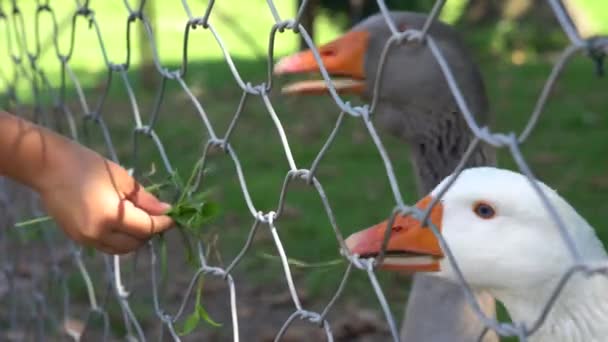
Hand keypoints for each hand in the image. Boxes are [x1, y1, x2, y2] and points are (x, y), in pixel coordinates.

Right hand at [38, 141, 173, 253]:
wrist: (47, 166)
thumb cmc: (87, 165)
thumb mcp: (122, 179)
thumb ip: (145, 199)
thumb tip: (165, 211)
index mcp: (111, 217)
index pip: (146, 228)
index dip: (163, 223)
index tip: (173, 216)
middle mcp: (98, 233)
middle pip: (135, 243)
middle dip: (150, 232)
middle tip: (158, 216)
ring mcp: (86, 239)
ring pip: (120, 249)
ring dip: (135, 238)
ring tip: (141, 220)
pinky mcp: (77, 238)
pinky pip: (106, 245)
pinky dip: (119, 239)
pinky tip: (123, 223)